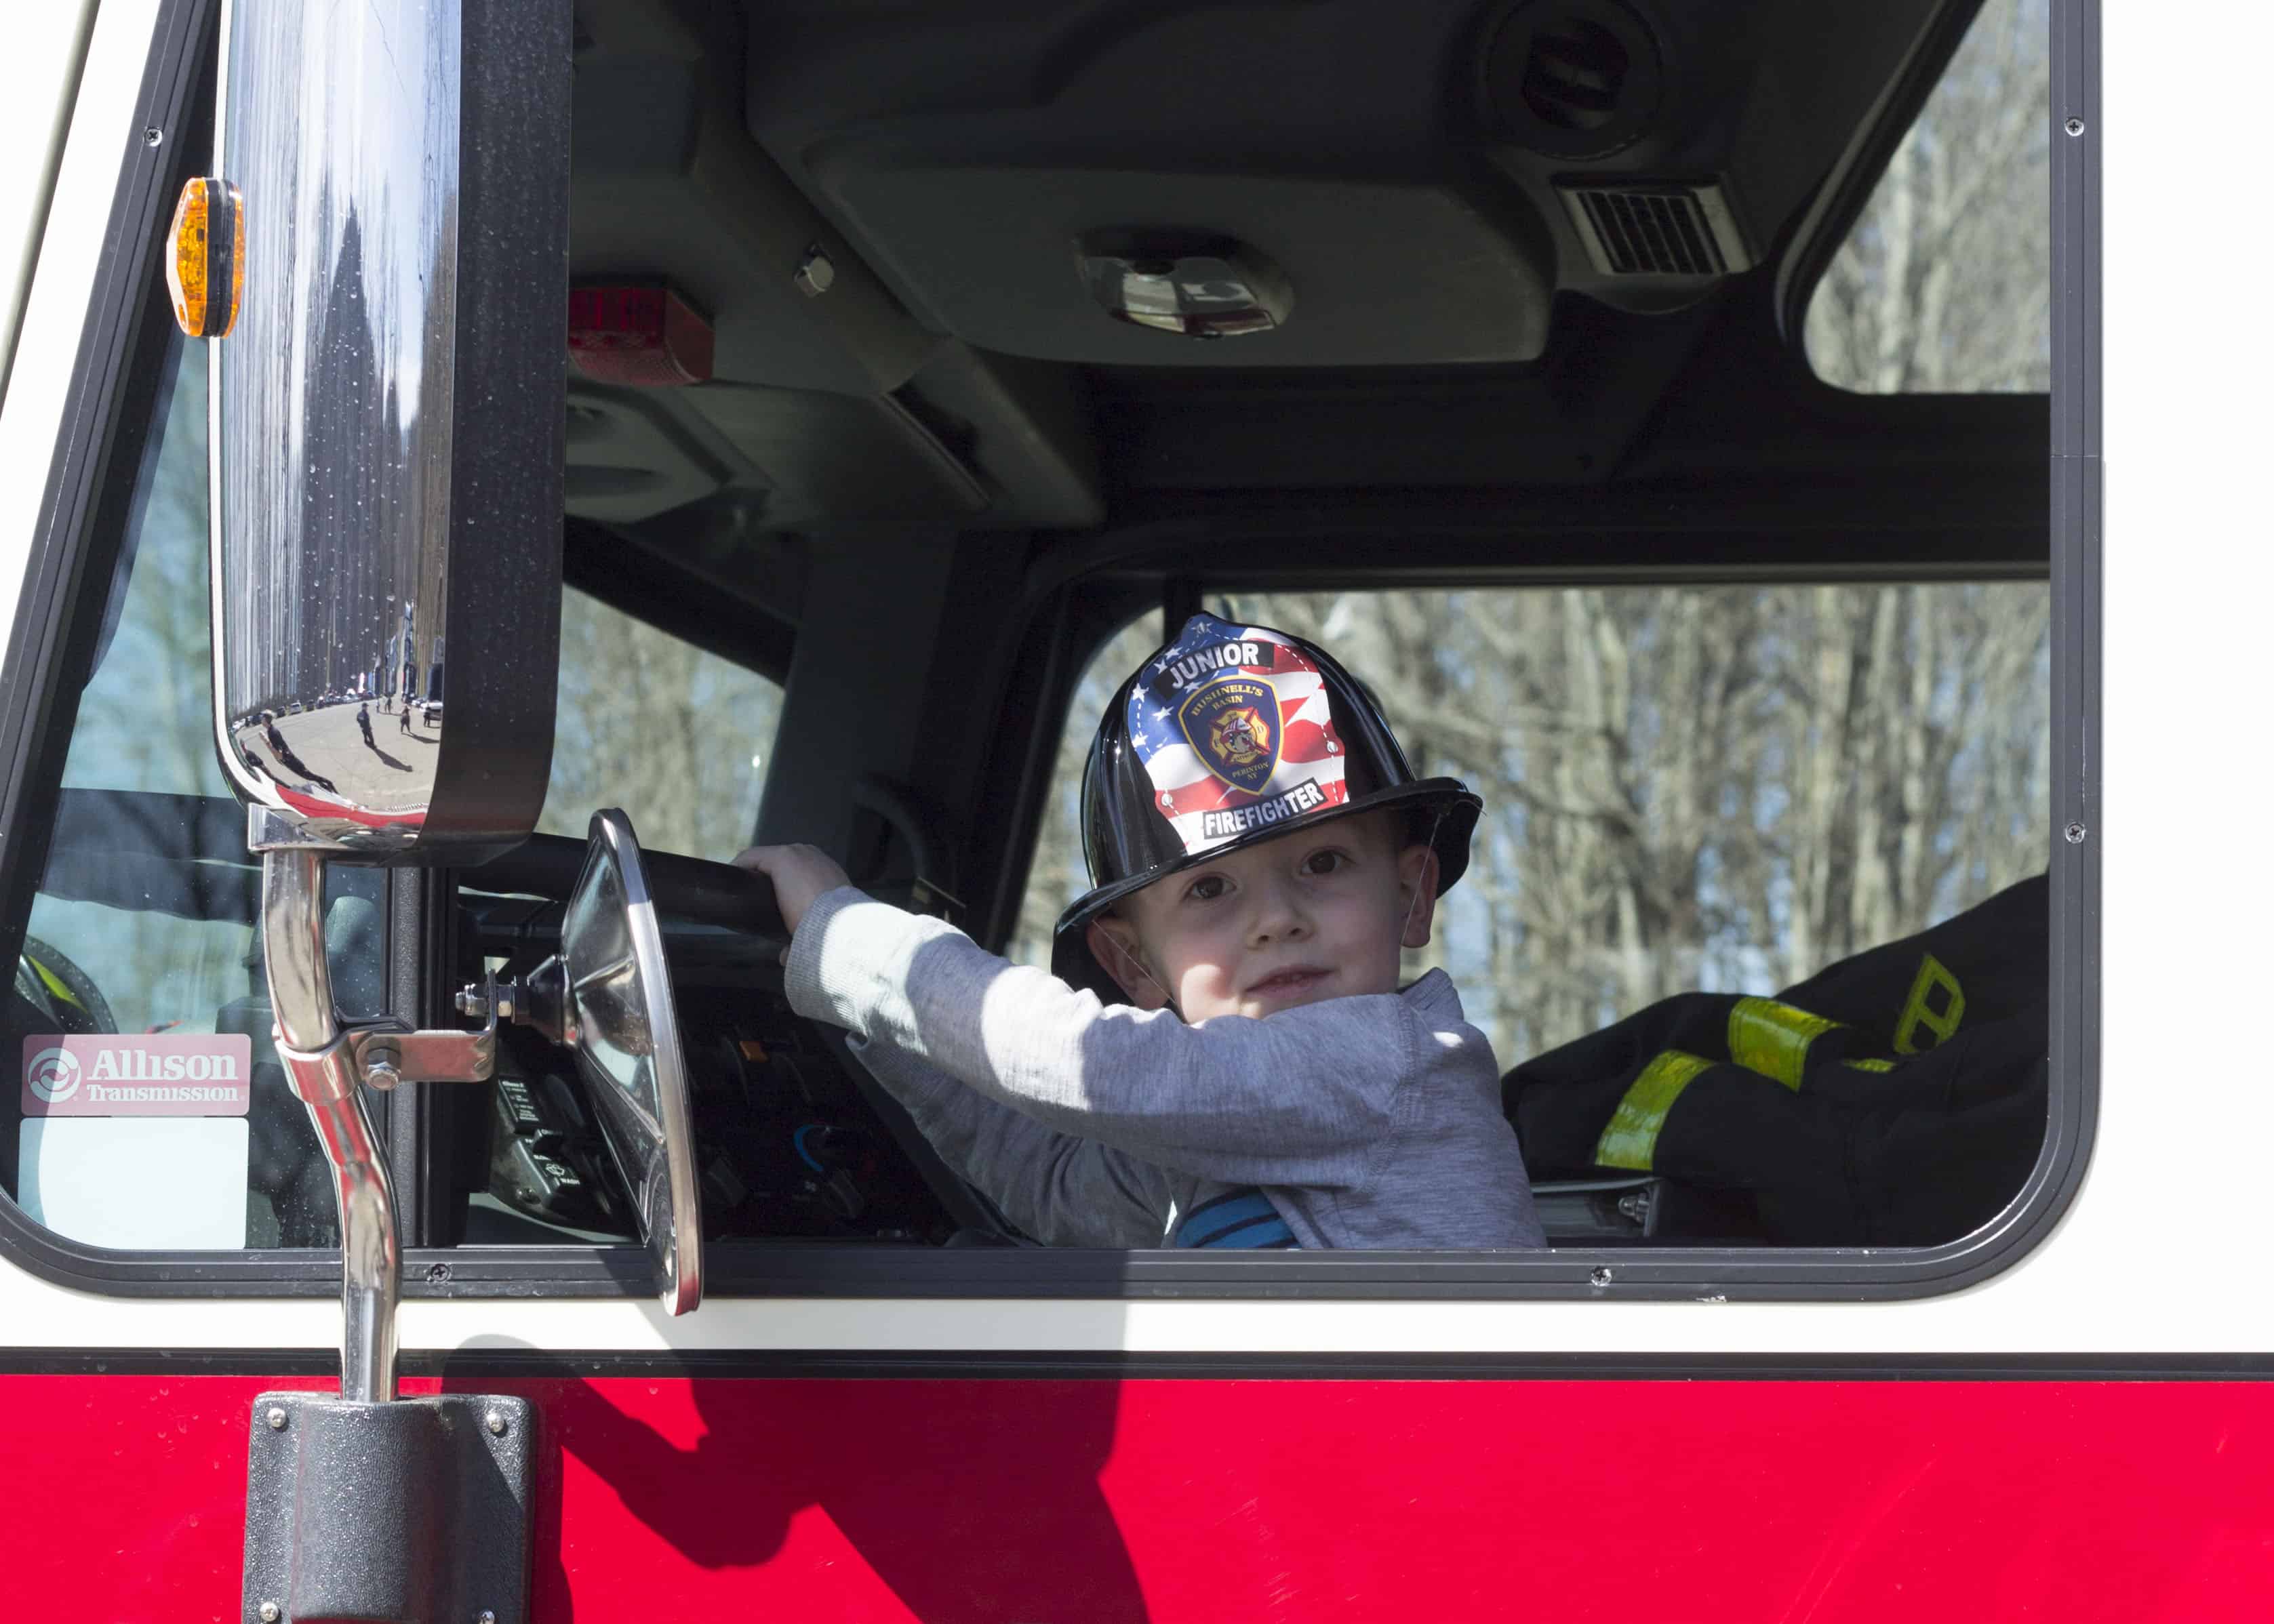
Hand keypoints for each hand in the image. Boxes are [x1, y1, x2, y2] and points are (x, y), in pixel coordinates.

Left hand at [731, 843, 851, 936]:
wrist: (839, 924)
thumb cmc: (833, 931)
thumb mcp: (820, 931)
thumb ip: (801, 939)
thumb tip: (784, 957)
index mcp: (828, 874)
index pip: (798, 873)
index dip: (781, 884)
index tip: (767, 900)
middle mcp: (814, 858)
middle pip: (781, 863)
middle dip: (765, 878)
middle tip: (750, 897)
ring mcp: (799, 855)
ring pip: (767, 859)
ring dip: (752, 870)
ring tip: (738, 888)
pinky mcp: (782, 857)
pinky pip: (755, 856)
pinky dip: (742, 864)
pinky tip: (732, 875)